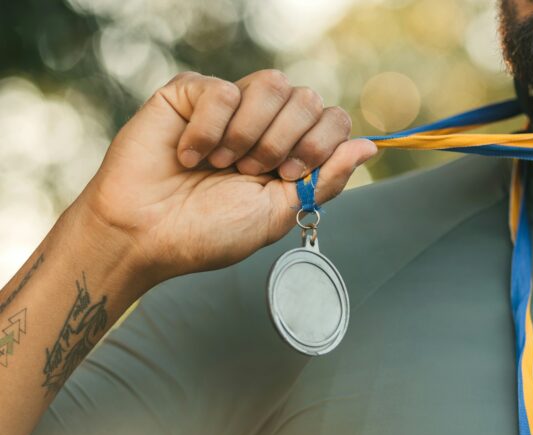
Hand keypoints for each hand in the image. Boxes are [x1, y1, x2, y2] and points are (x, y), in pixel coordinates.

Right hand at [75, 70, 376, 284]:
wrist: (146, 235)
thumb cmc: (209, 232)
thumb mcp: (278, 213)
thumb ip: (324, 178)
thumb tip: (370, 146)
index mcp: (290, 152)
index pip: (334, 120)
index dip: (320, 143)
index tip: (286, 176)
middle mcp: (265, 124)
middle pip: (309, 98)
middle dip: (285, 142)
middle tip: (251, 173)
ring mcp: (229, 106)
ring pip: (272, 83)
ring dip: (249, 133)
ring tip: (221, 164)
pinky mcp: (191, 94)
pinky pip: (221, 90)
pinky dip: (208, 130)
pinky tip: (188, 154)